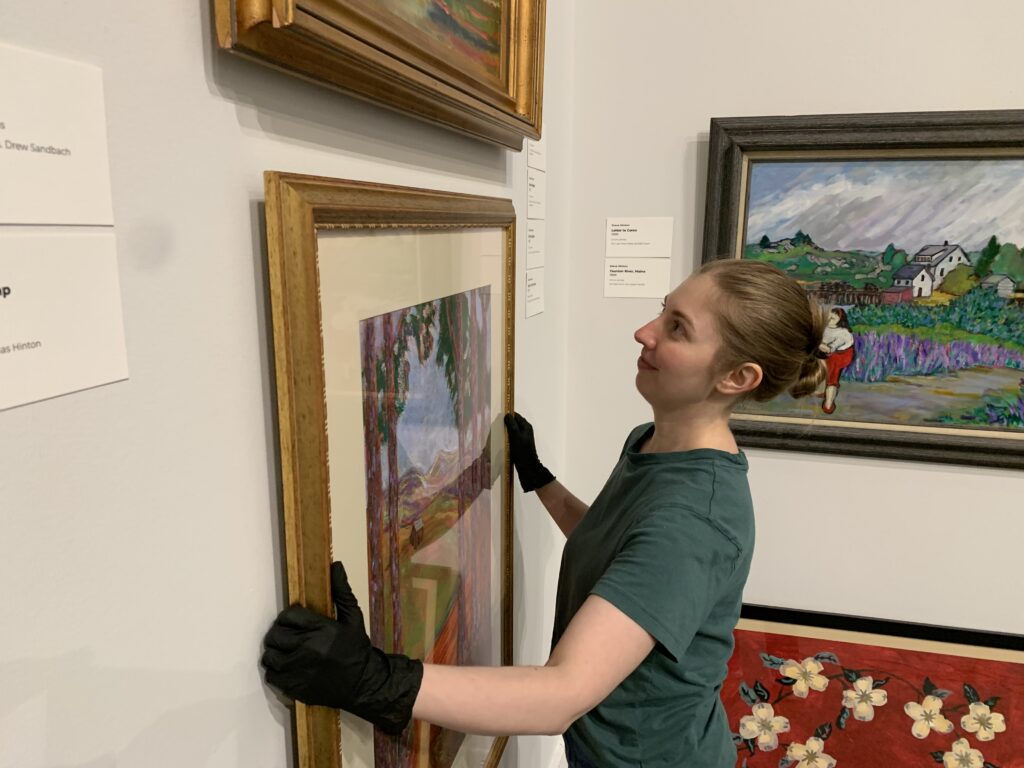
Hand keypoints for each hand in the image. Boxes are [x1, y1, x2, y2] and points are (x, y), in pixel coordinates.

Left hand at [261, 562, 422, 733]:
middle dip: (279, 634)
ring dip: (275, 653)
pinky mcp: (295, 688)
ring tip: (286, 652)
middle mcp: (308, 648)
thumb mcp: (353, 618)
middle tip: (288, 637)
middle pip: (275, 635)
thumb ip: (342, 592)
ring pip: (270, 656)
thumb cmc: (357, 648)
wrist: (364, 684)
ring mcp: (299, 670)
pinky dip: (277, 672)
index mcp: (321, 629)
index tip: (295, 622)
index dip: (289, 617)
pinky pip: (272, 676)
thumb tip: (336, 565)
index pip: (288, 615)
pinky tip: (288, 668)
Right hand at [503, 412, 554, 491]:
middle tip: (496, 425)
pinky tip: (501, 440)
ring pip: (513, 430)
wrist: (527, 467)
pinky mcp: (520, 445)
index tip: (498, 417)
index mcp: (526, 426)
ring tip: (497, 432)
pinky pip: (512, 437)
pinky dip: (507, 437)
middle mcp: (526, 430)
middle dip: (506, 423)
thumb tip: (507, 415)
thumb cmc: (521, 450)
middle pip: (514, 423)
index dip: (508, 415)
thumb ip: (511, 425)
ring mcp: (523, 438)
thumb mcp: (515, 436)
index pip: (516, 416)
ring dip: (506, 431)